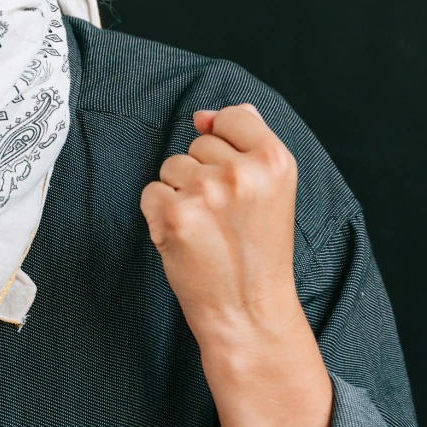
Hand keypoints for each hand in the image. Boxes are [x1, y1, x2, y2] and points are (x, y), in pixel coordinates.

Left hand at [141, 104, 310, 359]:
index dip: (226, 145)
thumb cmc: (259, 251)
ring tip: (207, 228)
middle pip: (199, 143)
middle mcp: (242, 172)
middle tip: (225, 216)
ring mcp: (206, 192)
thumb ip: (247, 142)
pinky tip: (186, 238)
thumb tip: (204, 116)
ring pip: (172, 166)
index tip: (236, 179)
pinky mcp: (174, 214)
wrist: (248, 310)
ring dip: (180, 193)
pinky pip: (151, 192)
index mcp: (275, 160)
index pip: (233, 117)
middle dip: (204, 173)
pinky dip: (160, 214)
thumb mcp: (273, 189)